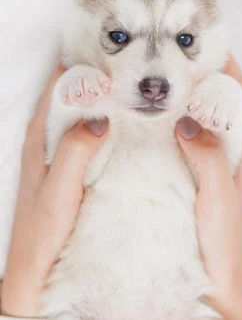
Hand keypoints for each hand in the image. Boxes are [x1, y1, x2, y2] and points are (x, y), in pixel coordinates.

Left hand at [1, 65, 108, 316]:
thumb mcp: (60, 189)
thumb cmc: (43, 229)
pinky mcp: (66, 165)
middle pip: (69, 95)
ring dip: (98, 100)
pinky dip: (100, 121)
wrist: (34, 265)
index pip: (57, 88)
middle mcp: (45, 139)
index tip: (106, 54)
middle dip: (93, 78)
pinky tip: (120, 125)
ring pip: (78, 113)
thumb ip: (76, 152)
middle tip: (126, 68)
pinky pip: (84, 133)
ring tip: (128, 89)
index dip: (78, 67)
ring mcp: (56, 152)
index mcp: (39, 138)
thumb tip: (100, 118)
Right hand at [176, 56, 241, 319]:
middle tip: (174, 60)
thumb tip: (188, 120)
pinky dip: (176, 123)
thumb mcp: (218, 195)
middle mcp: (232, 151)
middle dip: (203, 77)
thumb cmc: (224, 240)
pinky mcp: (199, 172)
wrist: (218, 277)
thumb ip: (207, 157)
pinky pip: (189, 139)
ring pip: (203, 119)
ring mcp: (215, 161)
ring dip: (188, 100)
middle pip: (221, 102)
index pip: (240, 97)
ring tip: (161, 83)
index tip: (207, 45)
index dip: (228, 68)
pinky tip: (155, 121)